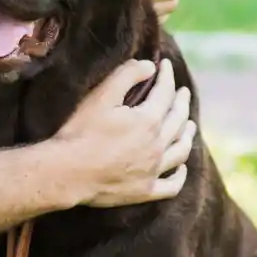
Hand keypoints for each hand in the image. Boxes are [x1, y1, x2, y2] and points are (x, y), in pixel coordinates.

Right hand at [51, 57, 194, 208]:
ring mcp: (152, 170)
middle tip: (183, 92)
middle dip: (182, 102)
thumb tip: (150, 65)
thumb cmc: (80, 132)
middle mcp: (157, 146)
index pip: (165, 92)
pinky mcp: (144, 191)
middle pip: (178, 120)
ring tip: (190, 125)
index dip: (167, 76)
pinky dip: (180, 175)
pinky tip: (181, 168)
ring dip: (187, 135)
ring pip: (180, 151)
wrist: (66, 173)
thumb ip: (126, 75)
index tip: (166, 65)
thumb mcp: (100, 96)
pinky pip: (171, 185)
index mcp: (148, 121)